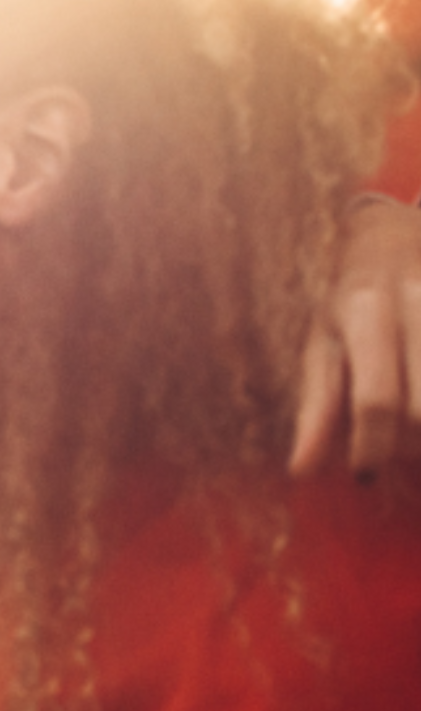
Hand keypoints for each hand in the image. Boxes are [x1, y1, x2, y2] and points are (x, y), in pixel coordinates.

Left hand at [291, 195, 420, 478]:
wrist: (394, 234)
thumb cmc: (348, 301)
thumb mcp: (321, 344)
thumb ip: (316, 407)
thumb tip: (301, 472)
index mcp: (363, 313)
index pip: (374, 399)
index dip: (372, 448)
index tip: (365, 476)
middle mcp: (416, 303)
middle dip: (414, 447)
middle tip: (401, 457)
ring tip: (416, 439)